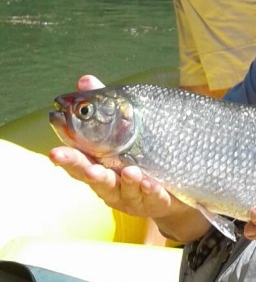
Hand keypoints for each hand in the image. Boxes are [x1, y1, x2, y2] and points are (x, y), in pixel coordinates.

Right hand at [49, 74, 185, 221]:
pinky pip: (152, 197)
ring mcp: (131, 195)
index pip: (79, 162)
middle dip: (89, 174)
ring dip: (127, 181)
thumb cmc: (137, 156)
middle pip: (96, 180)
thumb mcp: (121, 129)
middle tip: (88, 169)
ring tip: (130, 170)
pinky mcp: (154, 201)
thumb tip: (84, 80)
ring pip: (126, 190)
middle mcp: (111, 183)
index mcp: (98, 165)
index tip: (55, 153)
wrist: (173, 185)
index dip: (67, 159)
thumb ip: (103, 106)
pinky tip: (151, 183)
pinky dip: (150, 190)